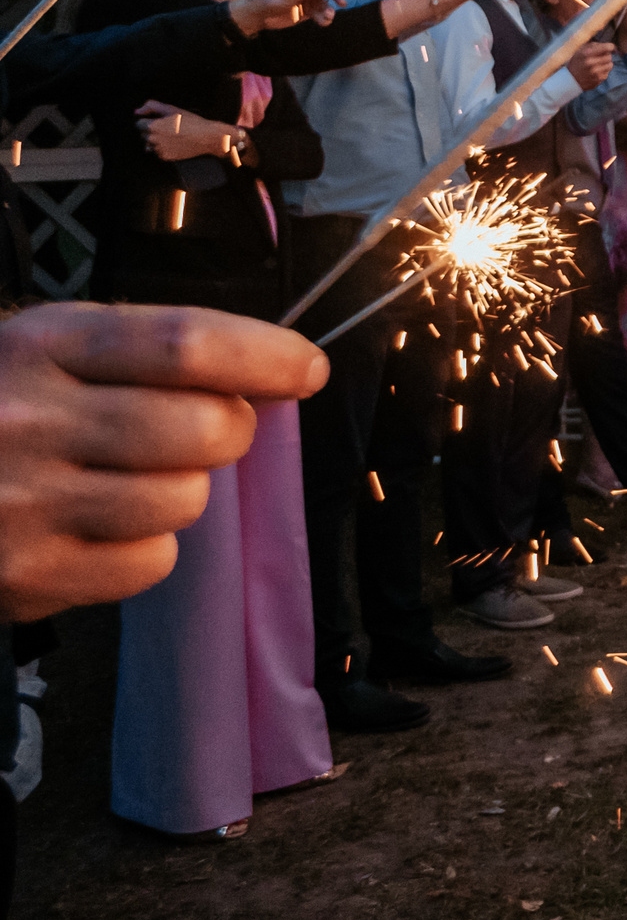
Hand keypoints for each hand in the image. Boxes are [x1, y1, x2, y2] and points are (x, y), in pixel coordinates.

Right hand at [0, 302, 326, 621]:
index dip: (265, 356)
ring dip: (182, 490)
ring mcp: (24, 503)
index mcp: (43, 345)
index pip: (184, 344)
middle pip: (204, 429)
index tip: (306, 369)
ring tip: (128, 478)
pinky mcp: (25, 575)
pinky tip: (97, 526)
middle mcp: (31, 419)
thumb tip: (274, 373)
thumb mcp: (47, 348)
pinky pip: (149, 562)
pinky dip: (144, 548)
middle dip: (231, 430)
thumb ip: (147, 352)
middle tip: (205, 431)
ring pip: (184, 500)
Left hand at [136, 101, 234, 162]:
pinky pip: (158, 152)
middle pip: (143, 134)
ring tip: (173, 136)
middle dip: (152, 131)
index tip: (160, 121)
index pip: (138, 124)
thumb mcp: (171, 109)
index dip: (148, 121)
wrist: (207, 137)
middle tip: (168, 128)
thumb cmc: (190, 121)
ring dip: (157, 140)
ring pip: (150, 144)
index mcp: (153, 126)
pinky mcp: (165, 157)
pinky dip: (164, 148)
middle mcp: (153, 139)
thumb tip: (137, 111)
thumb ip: (151, 106)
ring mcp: (159, 149)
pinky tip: (175, 143)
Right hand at [569, 40, 615, 89]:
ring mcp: (595, 73)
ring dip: (606, 63)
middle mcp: (591, 63)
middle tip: (601, 56)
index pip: (606, 48)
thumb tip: (609, 45)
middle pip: (609, 56)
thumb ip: (592, 45)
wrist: (570, 80)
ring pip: (610, 65)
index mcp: (586, 54)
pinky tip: (596, 72)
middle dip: (606, 55)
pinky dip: (603, 72)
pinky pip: (607, 73)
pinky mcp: (598, 80)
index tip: (611, 47)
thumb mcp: (579, 50)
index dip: (610, 47)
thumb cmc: (576, 62)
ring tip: (598, 64)